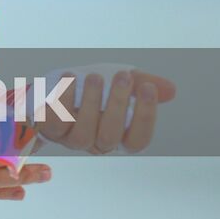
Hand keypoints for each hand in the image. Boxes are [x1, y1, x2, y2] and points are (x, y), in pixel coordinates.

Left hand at [35, 68, 175, 153]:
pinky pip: (54, 122)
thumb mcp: (117, 84)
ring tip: (95, 76)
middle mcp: (96, 143)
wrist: (54, 90)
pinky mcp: (49, 130)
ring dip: (90, 102)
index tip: (149, 88)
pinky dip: (61, 99)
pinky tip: (68, 77)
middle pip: (110, 136)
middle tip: (123, 76)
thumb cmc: (91, 90)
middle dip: (118, 104)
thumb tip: (170, 89)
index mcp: (118, 136)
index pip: (138, 140)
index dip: (146, 117)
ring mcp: (71, 139)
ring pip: (83, 133)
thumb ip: (141, 86)